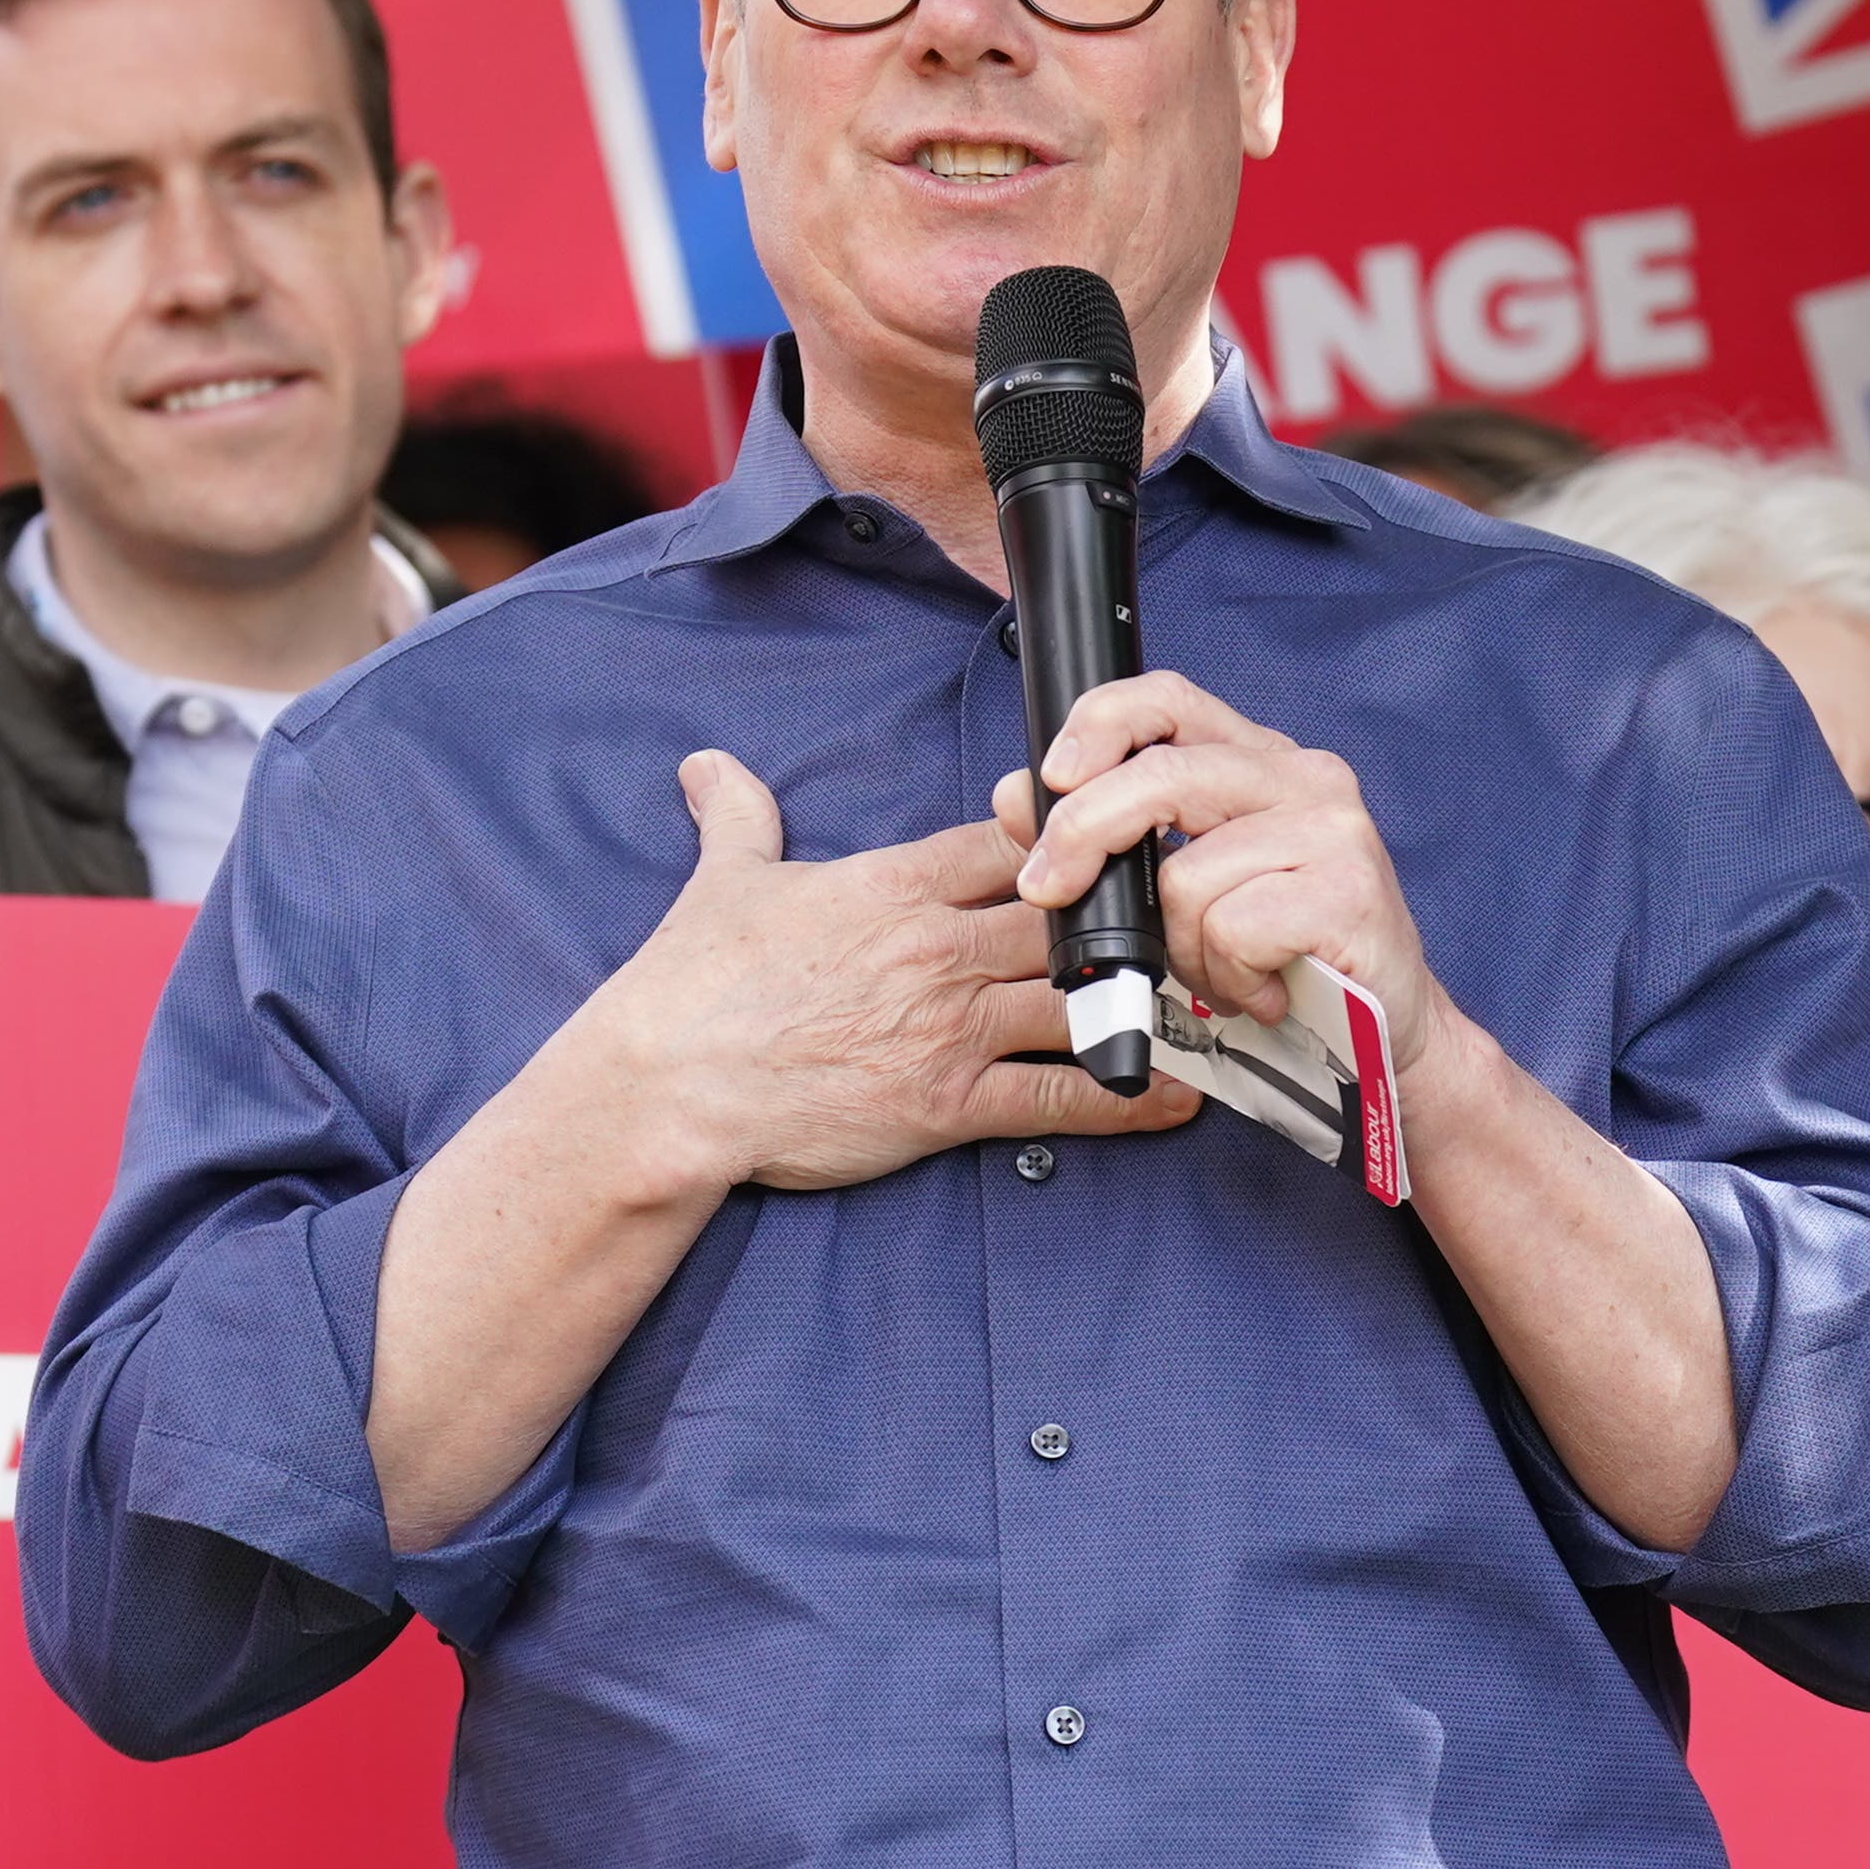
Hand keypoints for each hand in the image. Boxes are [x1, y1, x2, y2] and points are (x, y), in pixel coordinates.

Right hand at [582, 751, 1198, 1197]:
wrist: (666, 1087)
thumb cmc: (691, 988)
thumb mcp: (721, 883)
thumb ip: (739, 818)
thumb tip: (709, 767)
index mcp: (892, 885)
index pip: (1006, 842)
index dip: (1065, 835)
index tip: (1107, 838)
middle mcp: (936, 948)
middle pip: (1066, 914)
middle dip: (1126, 915)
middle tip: (1188, 915)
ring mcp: (949, 1026)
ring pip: (1078, 997)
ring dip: (1144, 999)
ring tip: (1202, 997)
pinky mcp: (947, 1102)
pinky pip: (1058, 1094)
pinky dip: (1125, 1093)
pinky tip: (1177, 1091)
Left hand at [1010, 674, 1449, 1089]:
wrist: (1385, 1033)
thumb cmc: (1279, 959)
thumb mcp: (1184, 891)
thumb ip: (1112, 838)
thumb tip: (1015, 797)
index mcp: (1259, 761)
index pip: (1169, 699)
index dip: (1099, 723)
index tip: (1050, 779)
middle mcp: (1302, 777)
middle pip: (1162, 775)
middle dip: (1083, 834)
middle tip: (1048, 891)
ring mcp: (1332, 830)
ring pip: (1188, 875)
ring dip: (1184, 950)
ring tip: (1225, 975)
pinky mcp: (1348, 891)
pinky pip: (1232, 928)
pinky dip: (1228, 977)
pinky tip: (1262, 992)